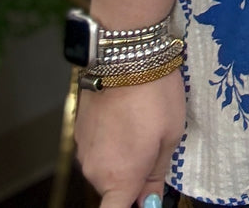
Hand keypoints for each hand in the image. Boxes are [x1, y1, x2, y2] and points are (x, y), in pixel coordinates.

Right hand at [75, 68, 185, 207]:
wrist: (126, 56)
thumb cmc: (155, 97)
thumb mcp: (170, 137)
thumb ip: (156, 175)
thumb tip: (149, 200)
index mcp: (121, 179)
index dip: (133, 206)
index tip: (144, 198)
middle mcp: (96, 171)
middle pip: (113, 189)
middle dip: (132, 177)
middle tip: (153, 148)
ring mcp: (83, 150)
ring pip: (104, 166)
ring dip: (120, 156)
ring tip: (141, 125)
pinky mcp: (79, 130)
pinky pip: (97, 147)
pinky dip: (110, 139)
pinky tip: (125, 116)